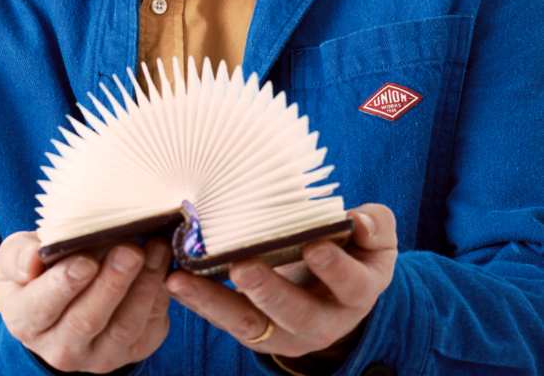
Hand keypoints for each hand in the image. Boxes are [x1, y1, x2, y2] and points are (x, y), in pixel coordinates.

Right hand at [0, 231, 171, 372]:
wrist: (62, 299)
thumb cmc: (38, 270)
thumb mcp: (15, 255)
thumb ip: (18, 255)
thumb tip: (32, 261)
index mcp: (25, 319)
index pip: (41, 307)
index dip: (64, 285)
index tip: (85, 261)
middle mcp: (60, 348)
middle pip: (87, 320)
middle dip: (112, 283)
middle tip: (129, 251)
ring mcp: (98, 355)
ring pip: (123, 327)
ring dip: (143, 287)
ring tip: (156, 249)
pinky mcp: (131, 352)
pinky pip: (149, 329)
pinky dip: (160, 297)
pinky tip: (165, 266)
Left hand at [165, 204, 396, 360]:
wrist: (338, 292)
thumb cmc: (355, 251)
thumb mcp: (376, 239)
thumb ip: (375, 226)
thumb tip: (360, 221)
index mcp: (357, 293)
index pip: (351, 284)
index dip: (335, 267)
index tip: (315, 247)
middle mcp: (323, 321)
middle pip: (296, 314)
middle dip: (268, 291)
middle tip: (242, 267)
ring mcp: (287, 332)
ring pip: (250, 324)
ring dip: (214, 302)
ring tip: (183, 281)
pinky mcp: (257, 331)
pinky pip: (226, 320)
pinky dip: (200, 302)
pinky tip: (175, 281)